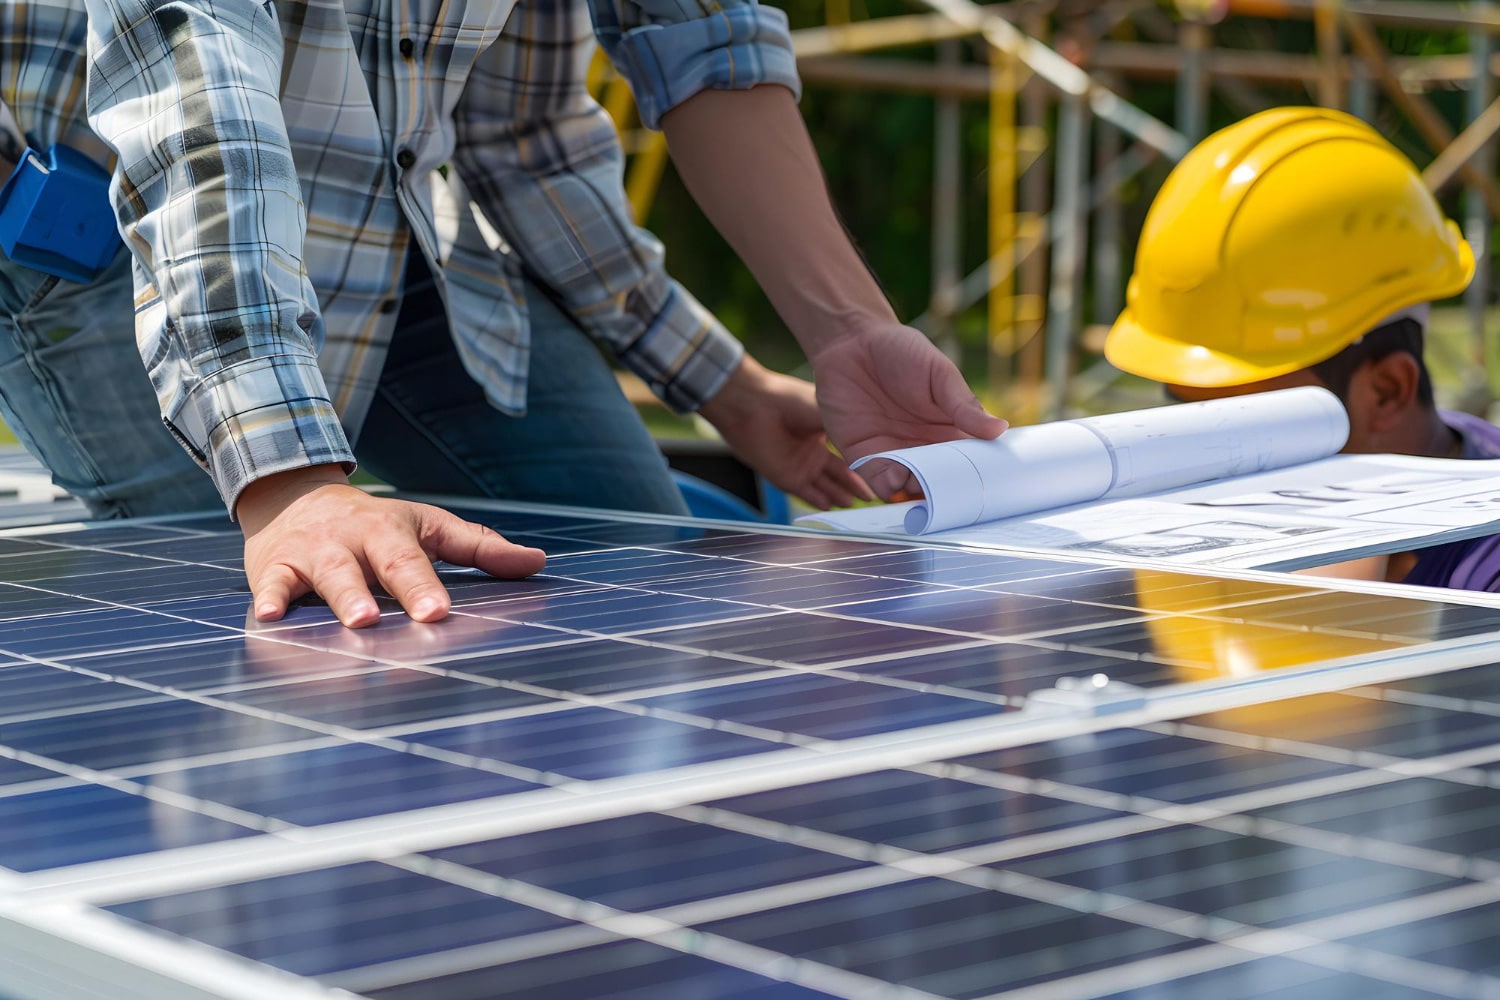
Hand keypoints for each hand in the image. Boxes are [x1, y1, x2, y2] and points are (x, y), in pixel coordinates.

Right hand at [237, 465, 546, 626]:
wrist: (293, 497)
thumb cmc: (374, 526)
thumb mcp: (426, 527)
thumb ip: (479, 548)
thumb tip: (539, 562)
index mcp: (391, 533)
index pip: (413, 560)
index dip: (426, 586)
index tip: (441, 613)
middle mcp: (352, 540)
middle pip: (375, 564)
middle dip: (399, 589)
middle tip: (419, 616)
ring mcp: (312, 554)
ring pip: (326, 575)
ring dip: (342, 598)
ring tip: (360, 621)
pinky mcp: (274, 569)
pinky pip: (271, 584)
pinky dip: (269, 598)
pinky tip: (269, 616)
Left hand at [698, 357, 874, 509]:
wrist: (756, 406)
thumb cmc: (791, 401)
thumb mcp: (828, 413)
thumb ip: (849, 432)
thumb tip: (875, 446)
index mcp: (824, 432)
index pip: (849, 453)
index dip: (867, 464)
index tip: (888, 472)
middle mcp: (813, 451)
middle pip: (841, 474)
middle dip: (858, 485)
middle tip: (879, 497)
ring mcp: (801, 465)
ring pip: (827, 486)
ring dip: (842, 496)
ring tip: (860, 507)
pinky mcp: (787, 477)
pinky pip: (807, 494)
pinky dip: (819, 501)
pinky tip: (833, 507)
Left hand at [809, 323, 1007, 497]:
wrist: (851, 341)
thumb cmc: (900, 351)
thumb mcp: (940, 374)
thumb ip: (964, 405)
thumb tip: (1000, 430)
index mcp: (948, 429)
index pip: (968, 460)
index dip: (976, 473)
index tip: (986, 483)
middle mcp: (923, 447)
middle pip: (940, 481)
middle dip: (945, 489)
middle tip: (949, 488)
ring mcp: (894, 454)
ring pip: (910, 488)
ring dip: (916, 491)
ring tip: (920, 484)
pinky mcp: (864, 456)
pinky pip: (879, 483)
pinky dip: (888, 488)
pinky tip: (895, 480)